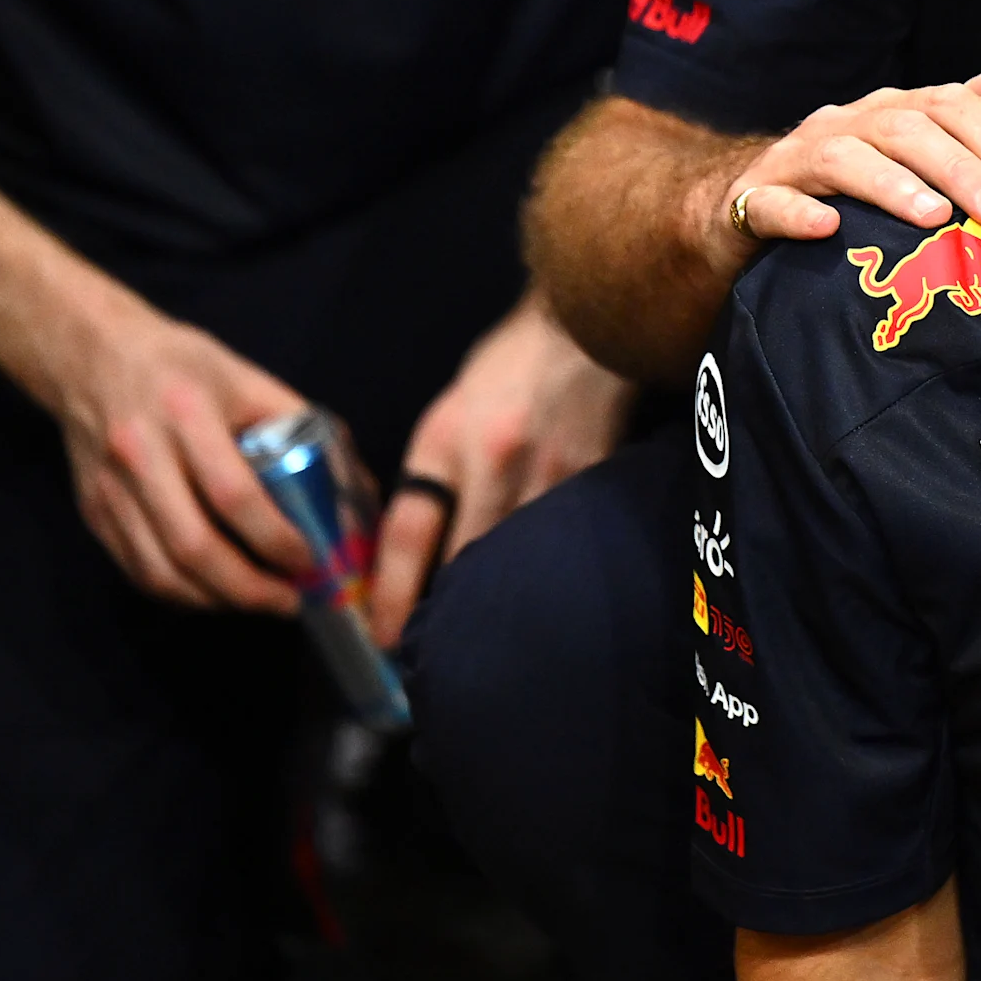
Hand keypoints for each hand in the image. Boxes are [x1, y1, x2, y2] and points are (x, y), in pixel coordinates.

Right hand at [49, 299, 313, 613]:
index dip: (275, 538)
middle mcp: (141, 456)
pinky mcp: (93, 514)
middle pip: (193, 546)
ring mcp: (110, 491)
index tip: (311, 559)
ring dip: (216, 601)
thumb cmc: (182, 365)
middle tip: (289, 602)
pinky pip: (138, 571)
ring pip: (161, 572)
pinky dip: (181, 594)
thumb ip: (294, 425)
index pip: (233, 494)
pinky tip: (215, 593)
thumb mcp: (245, 377)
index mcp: (187, 413)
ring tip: (259, 603)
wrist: (91, 356)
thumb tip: (349, 484)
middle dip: (248, 588)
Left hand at [366, 298, 632, 644]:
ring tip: (488, 643)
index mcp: (446, 439)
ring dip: (501, 601)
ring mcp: (552, 472)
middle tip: (434, 658)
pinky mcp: (596, 479)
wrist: (582, 322)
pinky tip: (547, 599)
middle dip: (447, 613)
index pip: (409, 533)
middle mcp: (495, 459)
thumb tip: (414, 552)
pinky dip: (552, 573)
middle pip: (464, 561)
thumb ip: (435, 476)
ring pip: (519, 560)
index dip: (393, 595)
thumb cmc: (507, 368)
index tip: (384, 638)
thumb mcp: (452, 413)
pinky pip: (567, 541)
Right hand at [711, 69, 980, 274]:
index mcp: (887, 112)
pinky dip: (800, 214)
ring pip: (843, 159)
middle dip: (955, 165)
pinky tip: (828, 228)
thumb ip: (962, 115)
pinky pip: (773, 203)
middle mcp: (845, 125)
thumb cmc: (838, 182)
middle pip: (903, 129)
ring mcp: (796, 160)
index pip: (947, 103)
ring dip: (890, 184)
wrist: (739, 205)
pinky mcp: (753, 201)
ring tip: (932, 216)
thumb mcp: (902, 145)